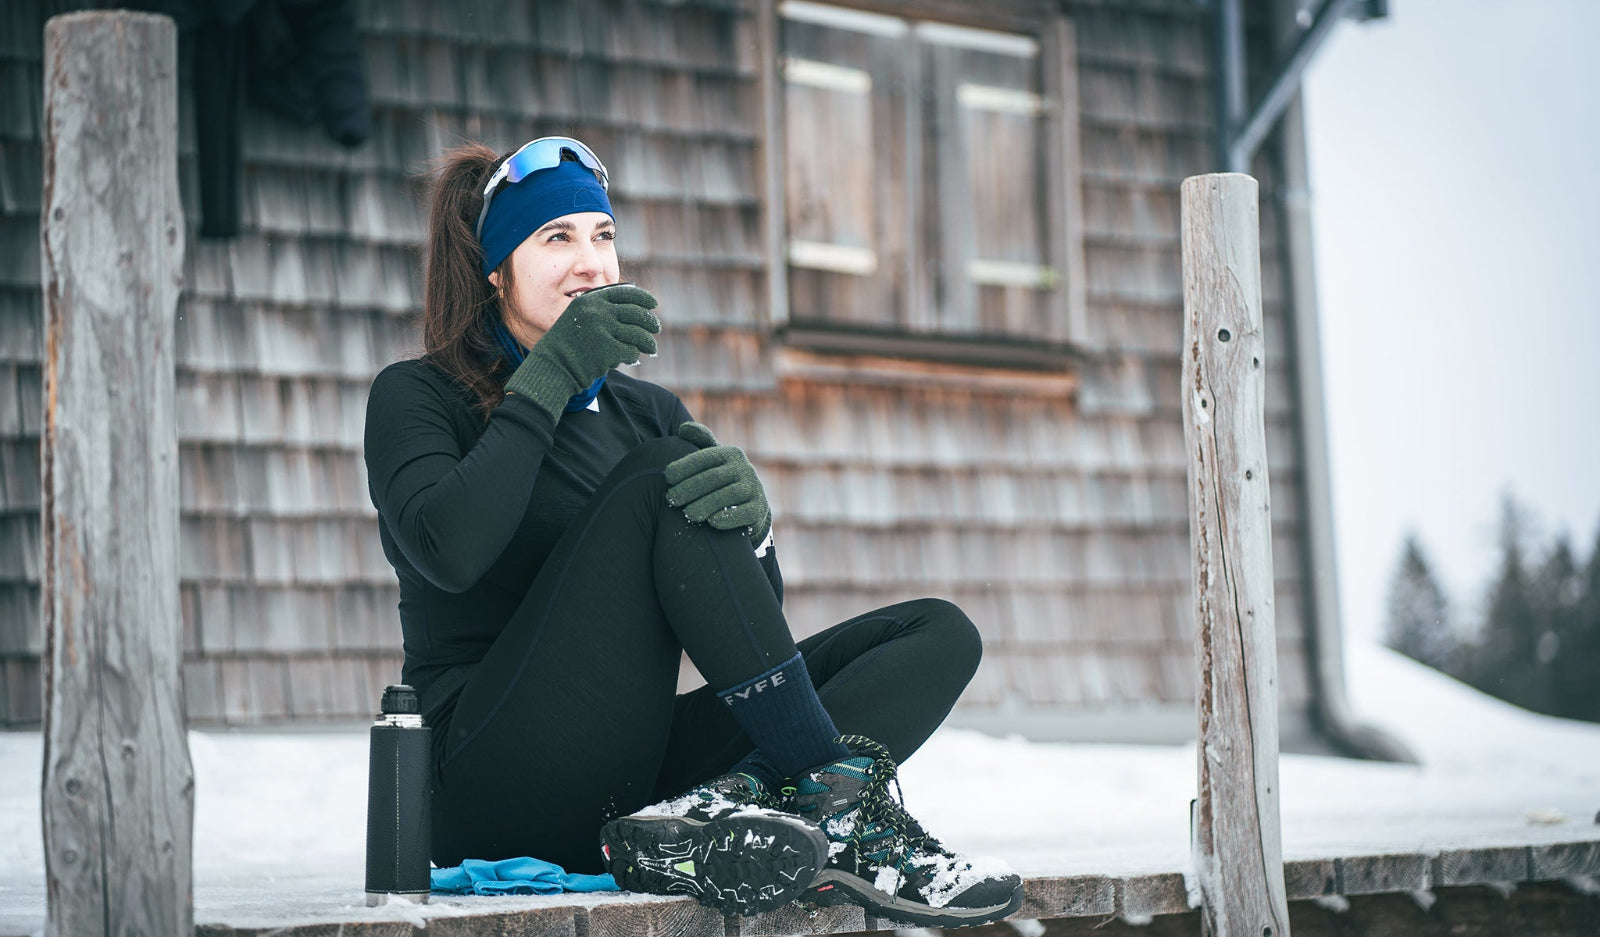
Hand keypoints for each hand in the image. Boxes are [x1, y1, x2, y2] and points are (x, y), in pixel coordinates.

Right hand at [504, 285, 659, 417]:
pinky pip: (631, 351)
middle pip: (636, 313)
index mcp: (591, 300)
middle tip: (656, 328)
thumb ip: (602, 311)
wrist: (552, 367)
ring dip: (648, 342)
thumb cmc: (568, 344)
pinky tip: (629, 358)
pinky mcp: (607, 349)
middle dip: (650, 322)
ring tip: (651, 348)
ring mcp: (602, 329)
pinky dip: (632, 356)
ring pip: (638, 334)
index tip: (653, 303)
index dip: (643, 298)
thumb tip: (637, 310)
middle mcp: (597, 311)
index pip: (626, 294)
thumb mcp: (580, 317)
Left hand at [665, 422, 771, 544]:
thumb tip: (683, 428)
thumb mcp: (713, 459)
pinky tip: (712, 522)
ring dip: (705, 504)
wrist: (751, 505)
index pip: (704, 458)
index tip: (667, 477)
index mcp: (730, 453)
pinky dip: (728, 517)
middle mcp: (744, 468)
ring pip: (728, 495)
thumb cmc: (723, 480)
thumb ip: (699, 442)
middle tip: (671, 499)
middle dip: (690, 488)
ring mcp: (754, 488)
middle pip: (713, 478)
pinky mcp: (758, 508)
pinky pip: (744, 512)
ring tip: (687, 513)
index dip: (684, 466)